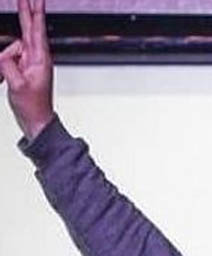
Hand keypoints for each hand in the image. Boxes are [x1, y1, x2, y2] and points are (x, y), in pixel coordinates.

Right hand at [1, 0, 53, 140]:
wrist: (36, 121)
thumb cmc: (32, 106)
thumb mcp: (17, 85)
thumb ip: (9, 65)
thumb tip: (4, 55)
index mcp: (40, 59)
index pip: (37, 30)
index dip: (35, 12)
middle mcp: (37, 57)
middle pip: (30, 28)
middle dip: (26, 10)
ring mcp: (30, 62)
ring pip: (11, 47)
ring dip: (4, 61)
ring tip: (8, 80)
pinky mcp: (22, 67)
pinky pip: (8, 58)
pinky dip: (3, 65)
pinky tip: (5, 79)